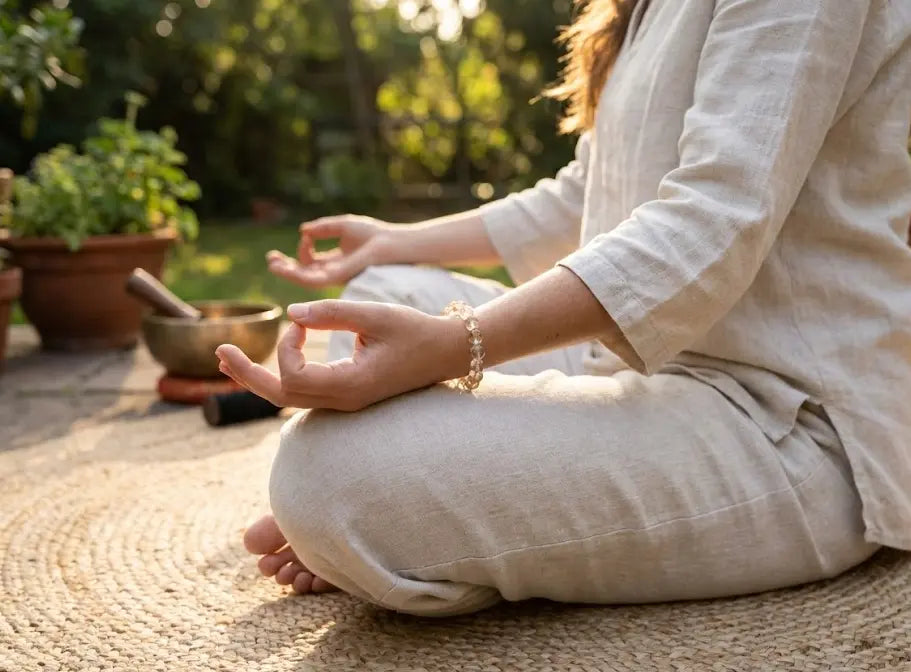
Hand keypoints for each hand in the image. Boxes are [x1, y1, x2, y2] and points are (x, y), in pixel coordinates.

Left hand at [215, 301, 467, 411]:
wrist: (447, 352)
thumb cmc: (415, 331)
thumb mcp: (374, 314)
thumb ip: (330, 311)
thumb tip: (290, 312)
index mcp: (350, 386)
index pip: (294, 376)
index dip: (285, 345)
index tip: (302, 320)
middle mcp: (343, 400)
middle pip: (281, 396)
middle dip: (246, 373)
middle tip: (218, 351)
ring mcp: (345, 401)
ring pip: (290, 398)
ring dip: (258, 377)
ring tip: (228, 358)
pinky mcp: (347, 393)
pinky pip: (304, 392)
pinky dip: (279, 377)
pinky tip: (262, 363)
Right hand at [266, 215, 397, 287]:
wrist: (389, 243)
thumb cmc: (372, 234)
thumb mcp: (342, 226)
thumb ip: (322, 228)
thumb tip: (303, 231)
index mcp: (336, 260)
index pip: (311, 260)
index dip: (303, 248)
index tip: (306, 234)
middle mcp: (333, 272)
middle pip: (304, 273)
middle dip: (286, 266)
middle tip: (271, 258)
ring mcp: (334, 277)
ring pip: (304, 279)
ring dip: (286, 272)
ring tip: (272, 263)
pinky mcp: (336, 278)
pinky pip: (311, 279)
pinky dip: (297, 273)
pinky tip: (285, 265)